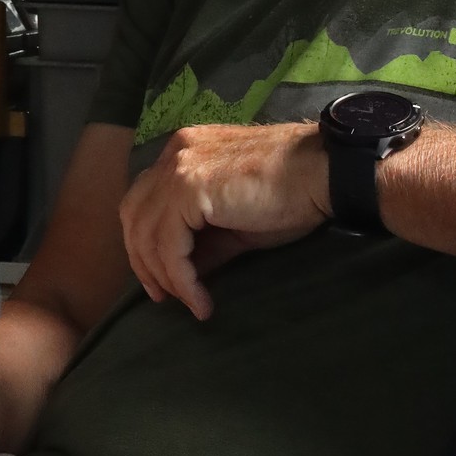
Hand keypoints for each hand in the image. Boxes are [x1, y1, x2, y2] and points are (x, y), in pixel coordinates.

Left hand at [120, 122, 330, 320]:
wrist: (322, 173)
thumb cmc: (288, 195)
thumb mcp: (235, 222)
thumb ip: (203, 241)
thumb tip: (181, 274)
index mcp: (183, 152)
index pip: (143, 200)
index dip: (145, 242)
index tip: (161, 280)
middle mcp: (174, 154)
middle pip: (133, 215)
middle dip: (143, 261)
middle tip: (162, 297)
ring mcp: (179, 167)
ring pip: (147, 233)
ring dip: (164, 276)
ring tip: (188, 304)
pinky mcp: (190, 188)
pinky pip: (170, 245)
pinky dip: (181, 279)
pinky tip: (200, 301)